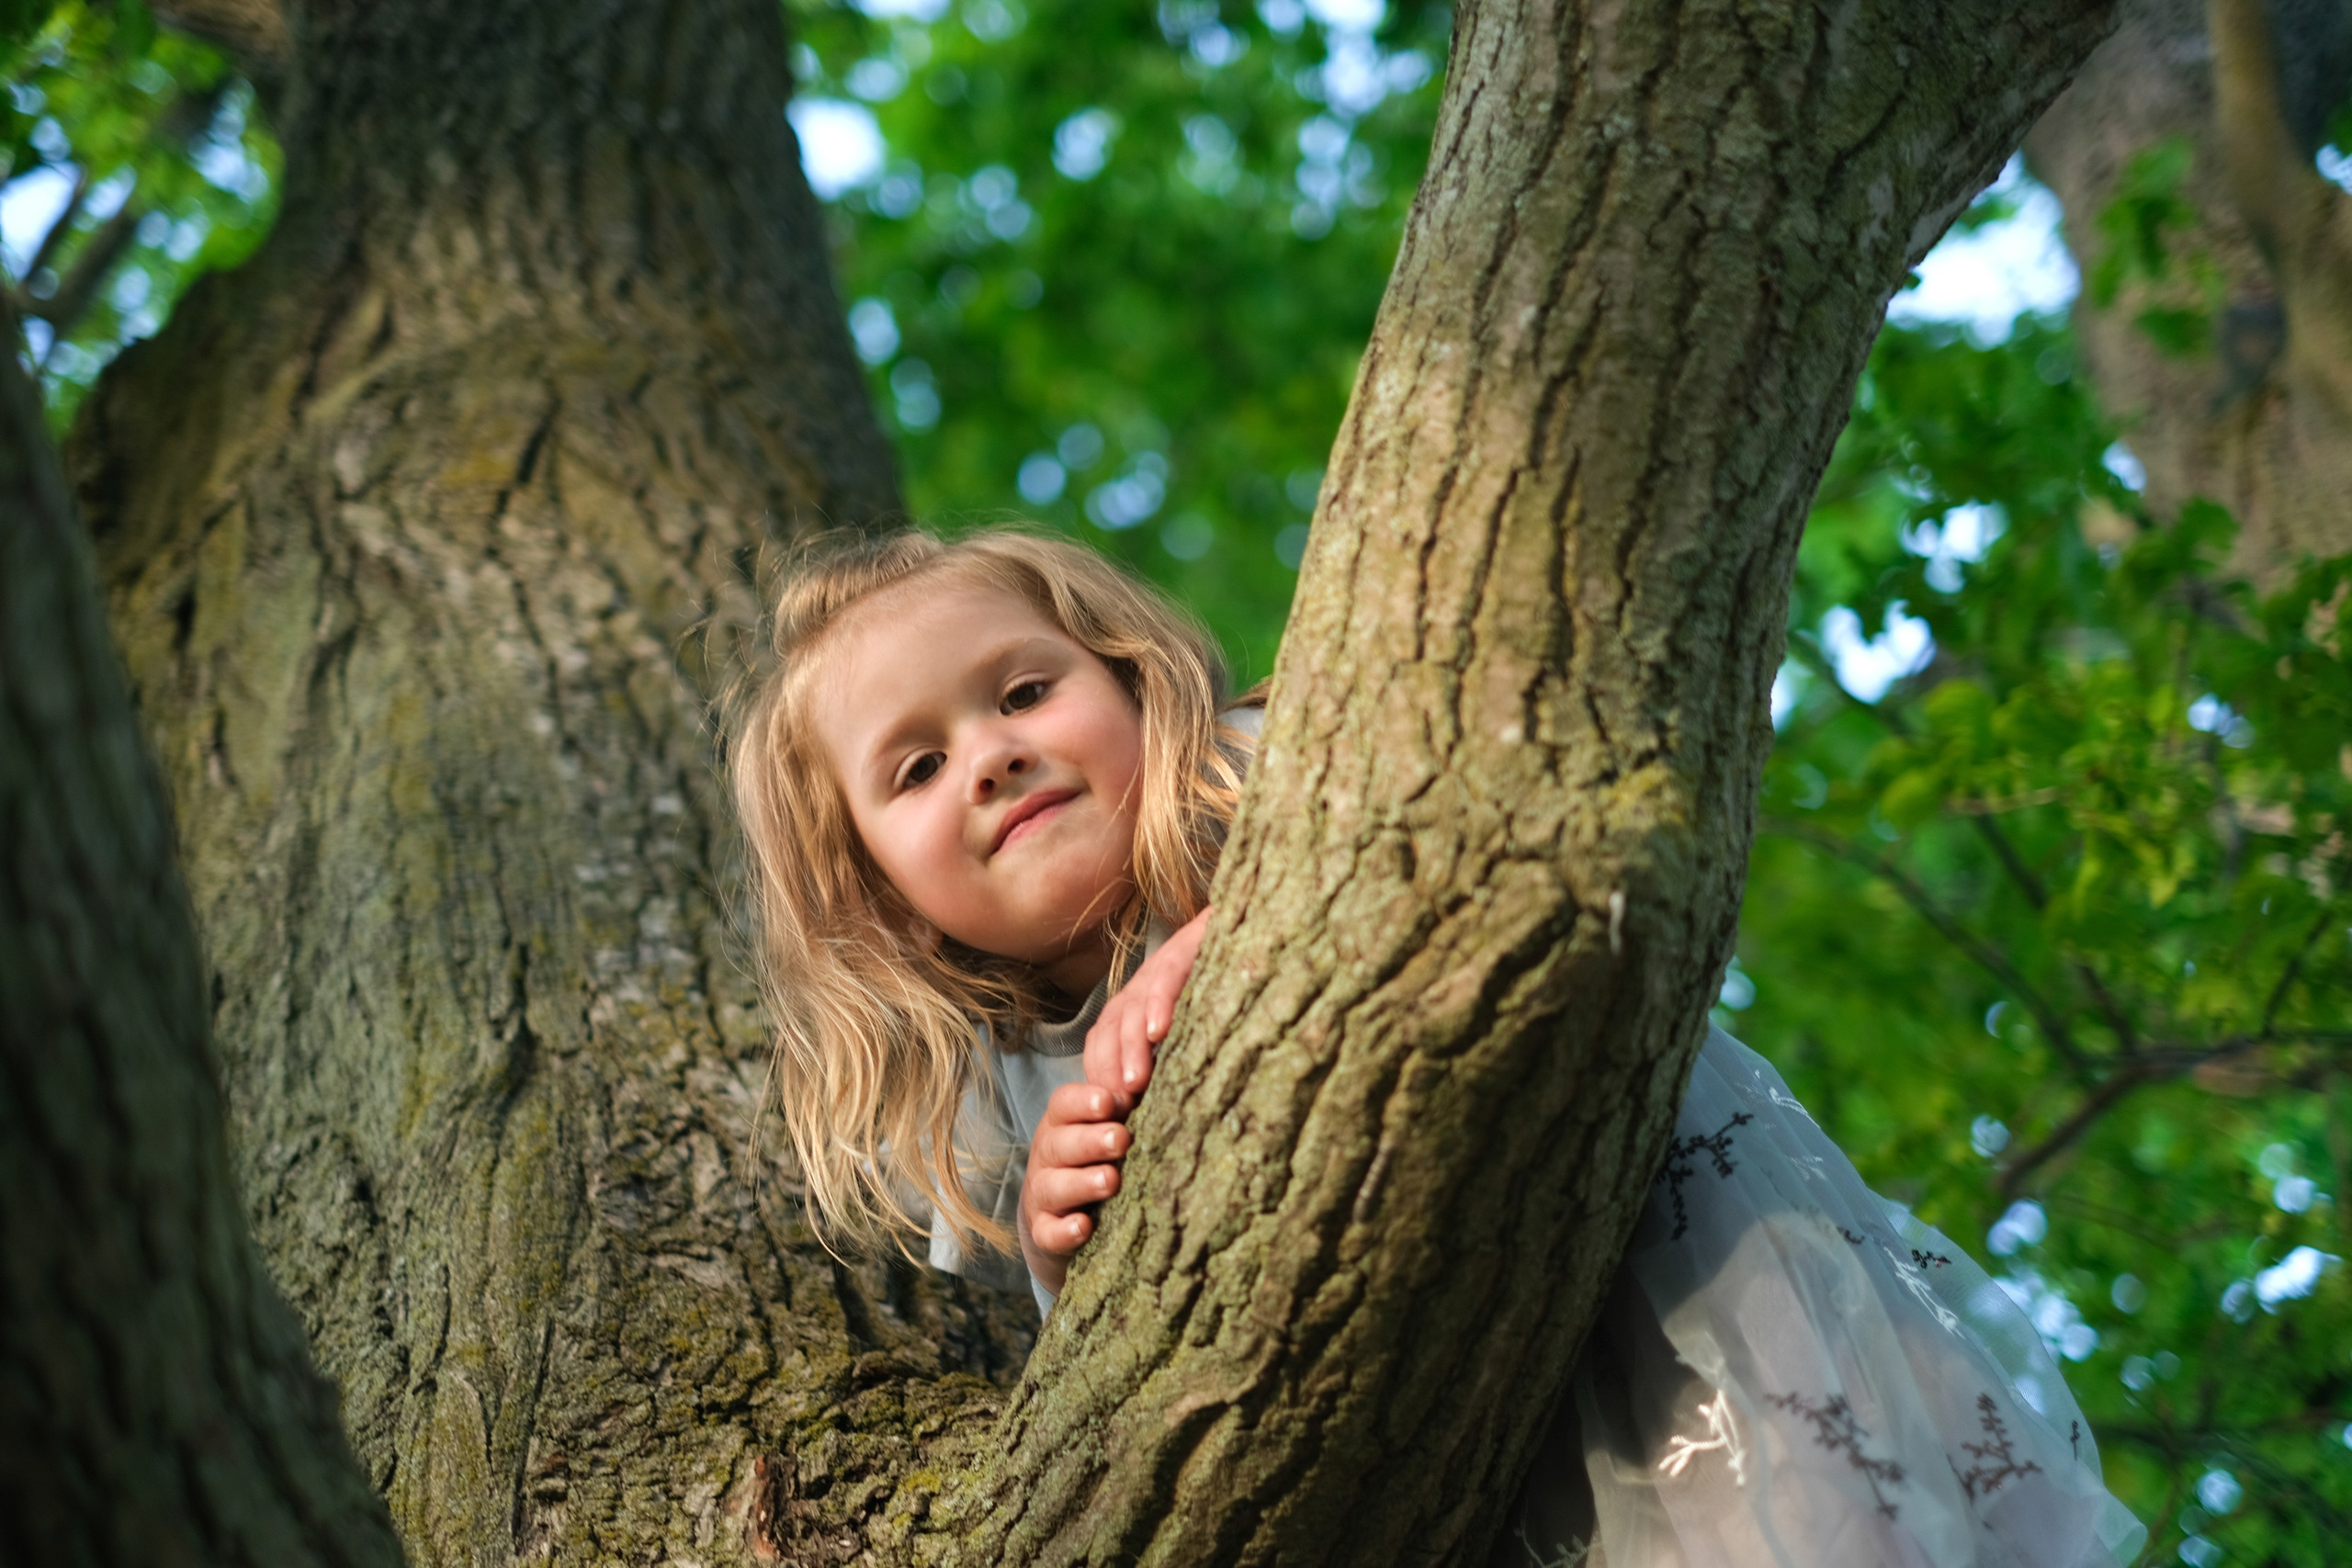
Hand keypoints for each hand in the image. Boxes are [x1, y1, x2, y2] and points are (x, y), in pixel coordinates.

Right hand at [1019, 1082, 1132, 1294]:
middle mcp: (1049, 1154)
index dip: (1084, 1101)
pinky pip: (1049, 1232)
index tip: (1111, 1101)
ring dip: (1081, 1182)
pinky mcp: (1044, 1230)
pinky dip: (1064, 1231)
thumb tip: (1155, 1069)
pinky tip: (1083, 1226)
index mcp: (1064, 1122)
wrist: (1064, 1209)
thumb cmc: (1099, 1153)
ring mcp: (1044, 1193)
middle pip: (1060, 1143)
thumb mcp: (1109, 1123)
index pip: (1064, 1104)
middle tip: (1121, 1139)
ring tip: (1110, 1180)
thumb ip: (1128, 1100)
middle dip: (1090, 1140)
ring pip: (1054, 1186)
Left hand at [1083, 906, 1211, 1114]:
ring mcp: (1159, 967)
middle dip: (1109, 1069)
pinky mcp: (1184, 948)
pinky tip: (1158, 1030)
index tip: (1111, 1110)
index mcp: (1135, 1007)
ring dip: (1129, 1048)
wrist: (1249, 922)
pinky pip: (1164, 978)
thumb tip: (1174, 1113)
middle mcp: (1139, 987)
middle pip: (1110, 1030)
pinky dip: (1158, 1004)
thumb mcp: (1195, 1026)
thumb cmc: (1225, 986)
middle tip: (1119, 1106)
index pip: (1101, 1041)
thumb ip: (1178, 1059)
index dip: (1100, 1074)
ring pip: (1131, 1009)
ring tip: (1134, 1082)